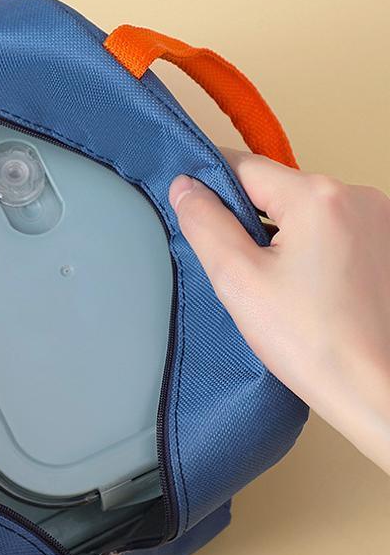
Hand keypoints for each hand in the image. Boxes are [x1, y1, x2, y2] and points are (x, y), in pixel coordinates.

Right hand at [169, 149, 389, 471]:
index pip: (244, 167)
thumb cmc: (311, 341)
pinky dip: (305, 247)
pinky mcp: (384, 244)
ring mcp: (377, 219)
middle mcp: (356, 196)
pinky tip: (299, 287)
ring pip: (302, 210)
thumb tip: (185, 186)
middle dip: (245, 218)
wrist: (372, 388)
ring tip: (270, 285)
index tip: (191, 213)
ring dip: (276, 234)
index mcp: (318, 196)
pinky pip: (328, 229)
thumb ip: (205, 224)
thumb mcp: (238, 279)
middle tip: (234, 267)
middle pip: (276, 189)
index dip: (208, 186)